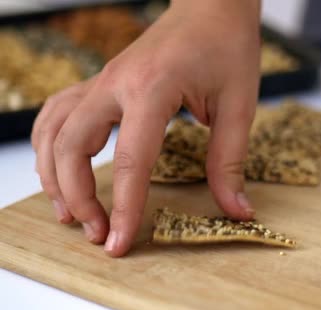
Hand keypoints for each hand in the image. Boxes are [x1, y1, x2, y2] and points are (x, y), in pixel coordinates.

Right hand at [31, 0, 260, 256]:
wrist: (211, 7)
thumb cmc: (227, 48)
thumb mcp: (239, 106)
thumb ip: (231, 161)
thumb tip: (237, 210)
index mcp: (153, 88)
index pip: (132, 160)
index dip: (126, 207)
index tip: (121, 243)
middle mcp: (116, 83)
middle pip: (72, 147)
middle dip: (79, 198)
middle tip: (97, 234)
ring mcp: (102, 80)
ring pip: (53, 130)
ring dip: (54, 175)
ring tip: (69, 213)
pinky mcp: (101, 82)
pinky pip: (57, 113)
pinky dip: (50, 145)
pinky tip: (59, 170)